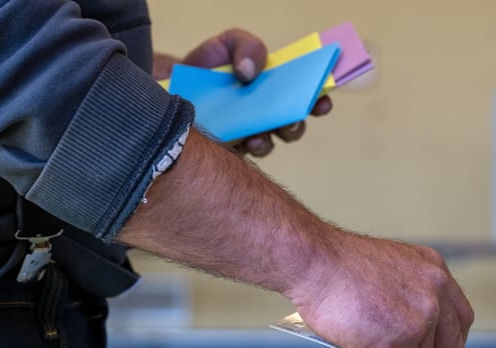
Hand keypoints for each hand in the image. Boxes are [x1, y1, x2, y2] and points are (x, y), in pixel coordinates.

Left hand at [158, 28, 332, 157]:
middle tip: (292, 119)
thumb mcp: (229, 43)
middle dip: (295, 124)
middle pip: (292, 126)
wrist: (173, 85)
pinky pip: (243, 157)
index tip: (322, 99)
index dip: (319, 99)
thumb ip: (248, 47)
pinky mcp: (228, 150)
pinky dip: (247, 149)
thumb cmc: (209, 65)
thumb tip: (252, 71)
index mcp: (275, 89)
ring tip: (262, 134)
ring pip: (269, 144)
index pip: (306, 97)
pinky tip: (245, 141)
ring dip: (270, 140)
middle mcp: (267, 115)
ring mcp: (248, 135)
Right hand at [287, 234, 473, 347]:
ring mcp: (424, 315)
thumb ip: (407, 304)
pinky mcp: (405, 337)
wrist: (316, 262)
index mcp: (434, 273)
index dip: (453, 346)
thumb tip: (406, 342)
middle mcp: (437, 291)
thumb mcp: (389, 277)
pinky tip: (355, 345)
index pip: (458, 319)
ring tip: (359, 343)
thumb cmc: (336, 268)